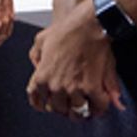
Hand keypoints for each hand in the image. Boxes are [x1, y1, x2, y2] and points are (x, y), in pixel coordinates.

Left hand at [26, 0, 124, 119]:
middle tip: (70, 104)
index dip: (44, 104)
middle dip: (63, 108)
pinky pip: (97, 107)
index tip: (48, 105)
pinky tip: (100, 105)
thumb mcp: (41, 40)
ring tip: (86, 109)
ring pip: (77, 112)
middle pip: (58, 109)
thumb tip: (38, 67)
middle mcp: (56, 86)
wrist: (87, 24)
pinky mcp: (92, 88)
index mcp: (42, 76)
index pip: (37, 101)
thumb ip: (36, 56)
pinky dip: (99, 109)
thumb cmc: (67, 30)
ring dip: (81, 112)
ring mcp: (74, 89)